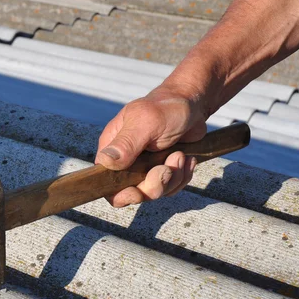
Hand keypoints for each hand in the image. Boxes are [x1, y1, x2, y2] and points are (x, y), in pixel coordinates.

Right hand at [95, 85, 207, 206]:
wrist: (193, 103)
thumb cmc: (167, 107)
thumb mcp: (146, 123)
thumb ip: (126, 144)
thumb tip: (104, 162)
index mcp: (113, 148)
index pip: (105, 183)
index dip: (120, 194)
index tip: (137, 191)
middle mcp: (127, 160)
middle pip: (133, 192)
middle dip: (154, 185)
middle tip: (167, 167)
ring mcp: (146, 167)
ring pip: (156, 191)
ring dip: (173, 178)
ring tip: (179, 155)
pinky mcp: (164, 169)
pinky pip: (171, 187)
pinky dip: (182, 176)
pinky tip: (186, 158)